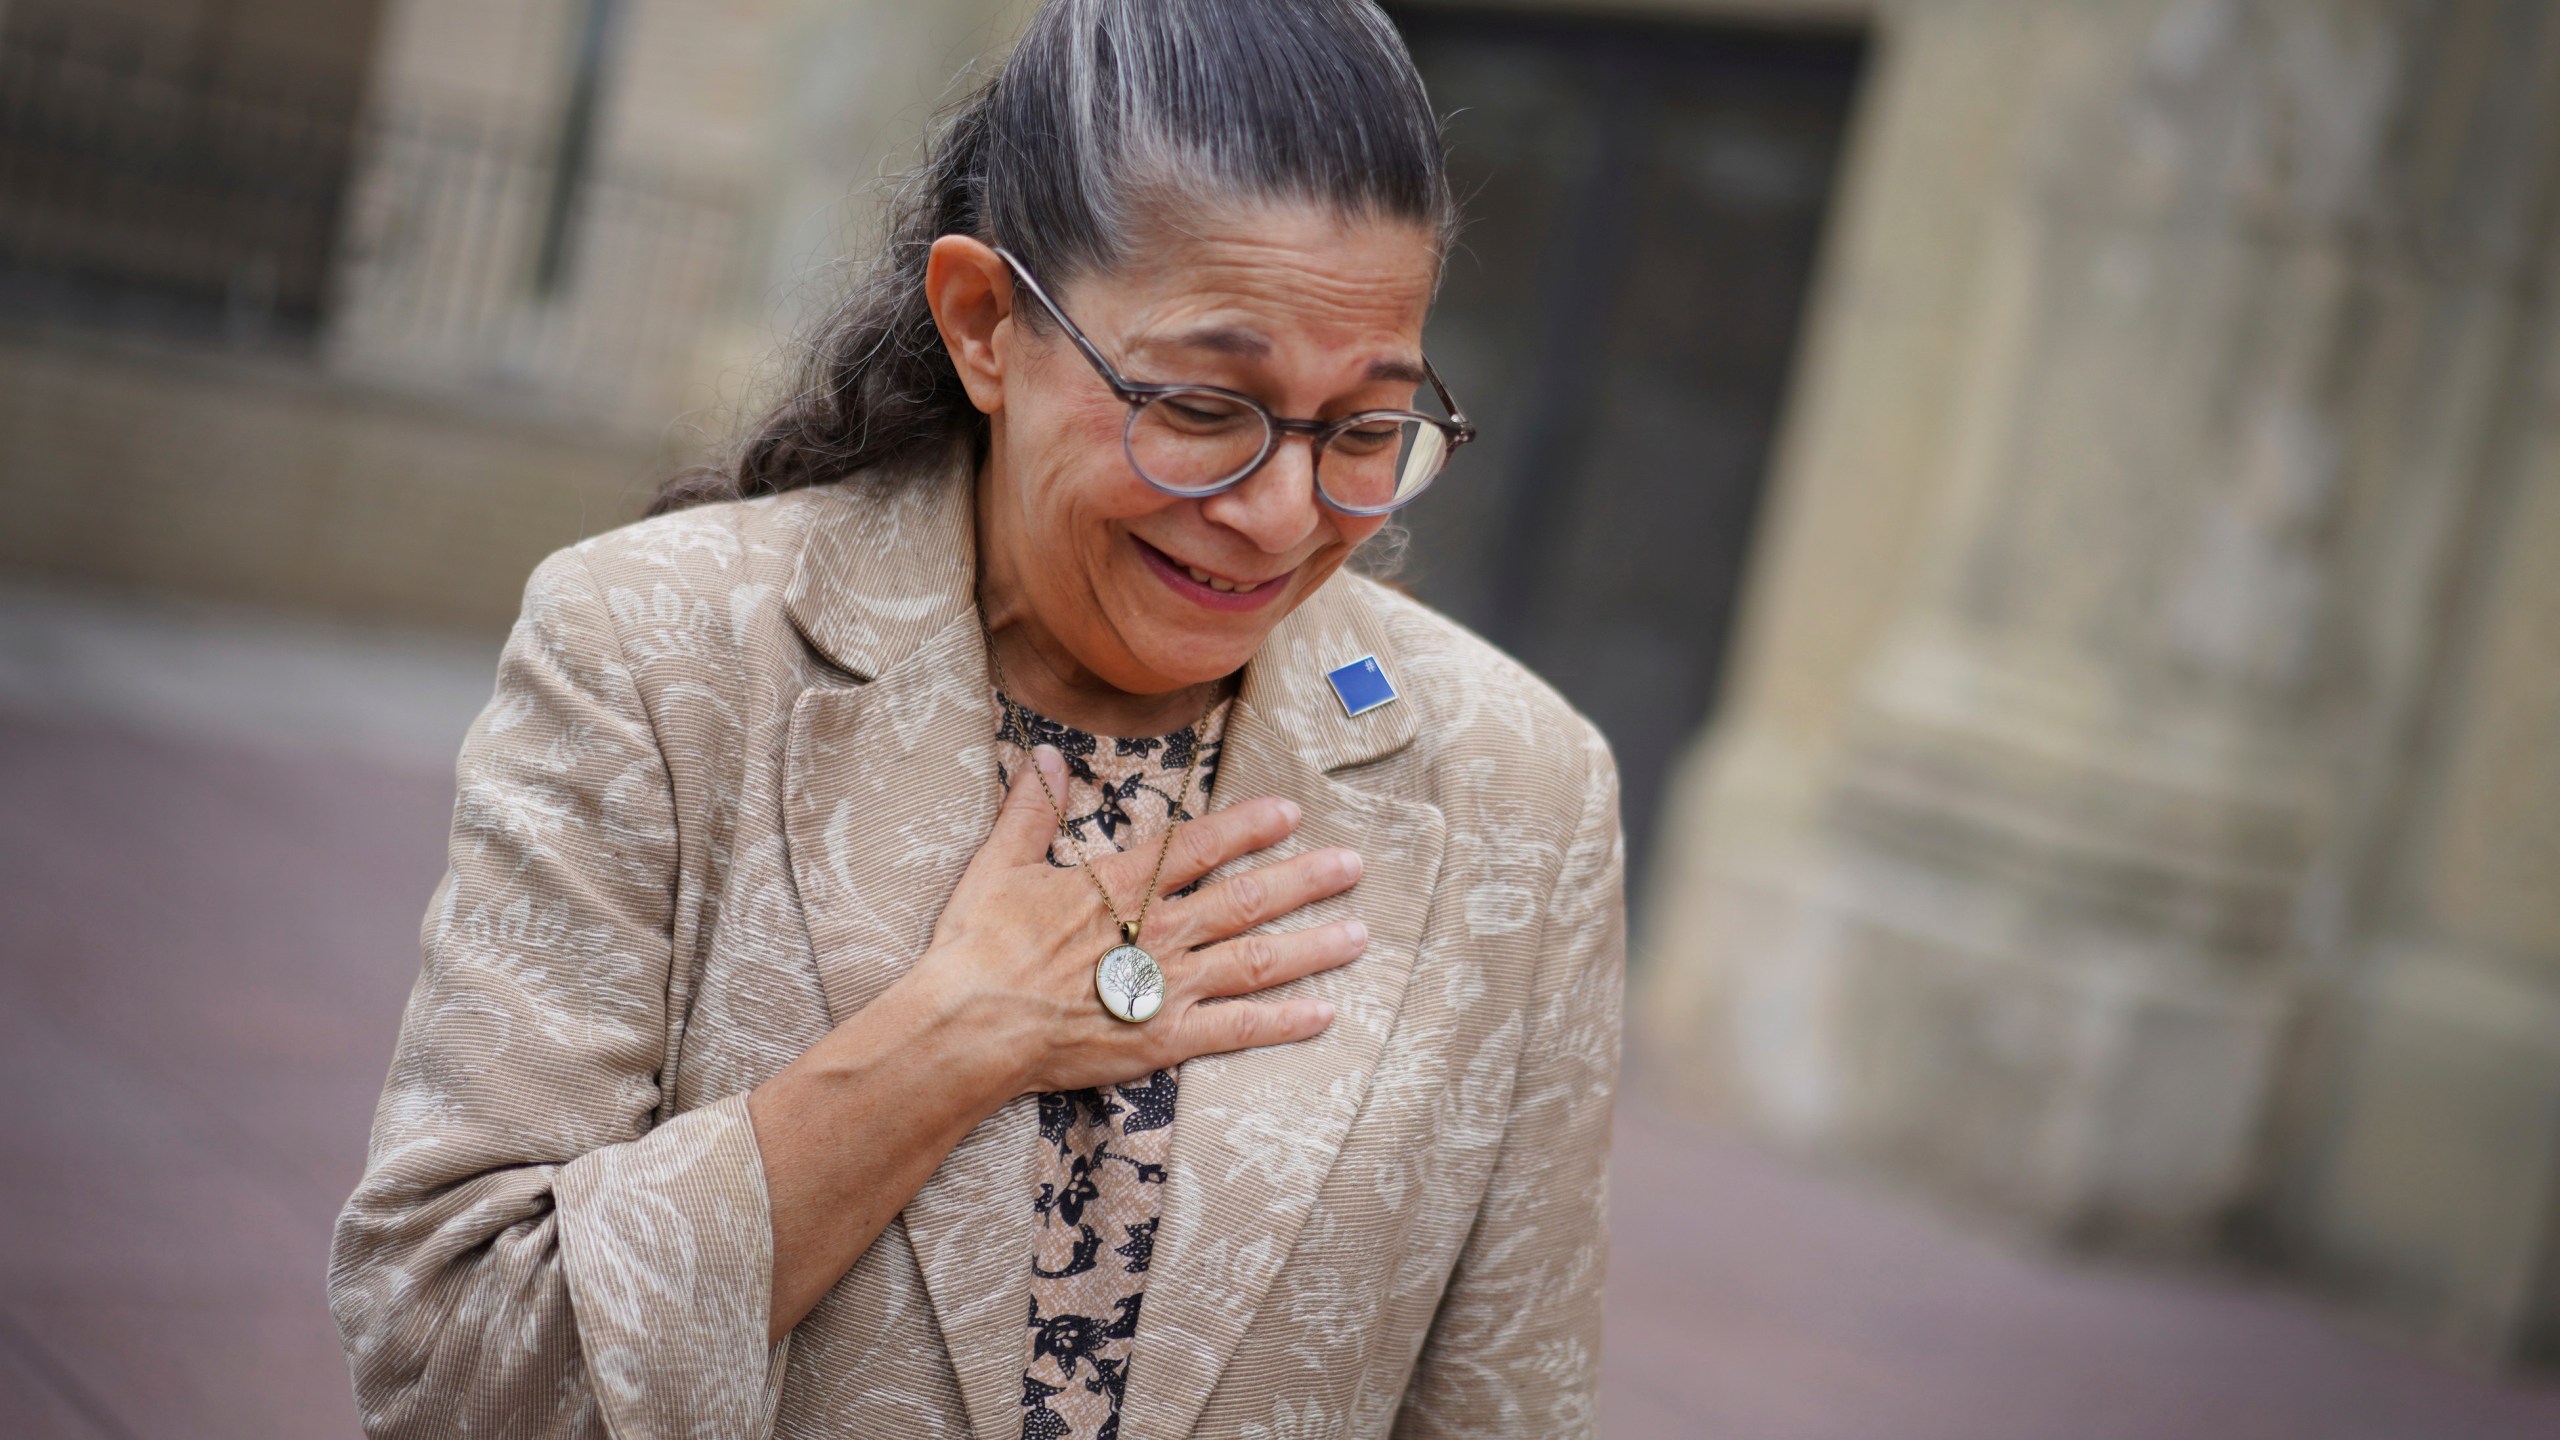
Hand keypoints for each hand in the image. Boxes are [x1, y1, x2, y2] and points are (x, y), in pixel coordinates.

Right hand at [909, 744, 1366, 1095]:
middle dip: (1304, 880)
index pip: (1200, 847)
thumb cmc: (978, 947)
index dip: (1248, 827)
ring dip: (1311, 946)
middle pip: (1246, 899)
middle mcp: (1157, 932)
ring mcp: (1166, 987)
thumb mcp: (998, 865)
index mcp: (1119, 887)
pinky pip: (1237, 1030)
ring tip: (1359, 934)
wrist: (970, 1025)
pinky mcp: (1164, 1041)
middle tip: (1353, 867)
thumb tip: (1043, 754)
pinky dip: (1283, 1022)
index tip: (1290, 812)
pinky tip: (1324, 1014)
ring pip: (1256, 961)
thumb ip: (1030, 810)